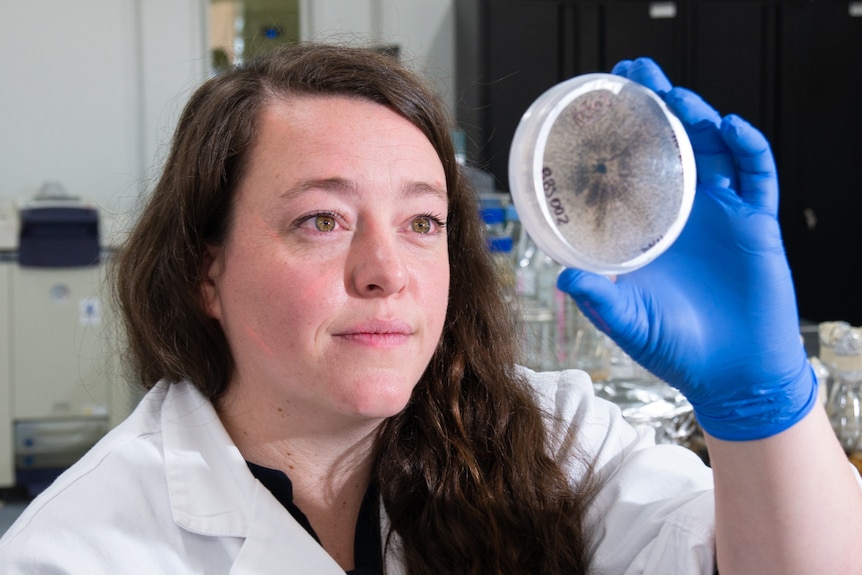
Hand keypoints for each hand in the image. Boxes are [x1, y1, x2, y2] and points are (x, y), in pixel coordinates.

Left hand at [557, 58, 817, 440]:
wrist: (731, 375)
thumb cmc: (675, 348)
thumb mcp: (626, 320)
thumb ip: (599, 298)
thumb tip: (562, 278)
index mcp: (650, 228)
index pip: (634, 168)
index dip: (622, 135)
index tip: (599, 104)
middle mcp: (684, 213)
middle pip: (673, 145)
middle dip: (657, 105)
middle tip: (635, 73)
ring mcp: (722, 214)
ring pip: (713, 150)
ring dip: (697, 117)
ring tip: (673, 95)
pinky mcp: (757, 224)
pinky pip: (758, 175)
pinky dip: (748, 148)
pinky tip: (730, 128)